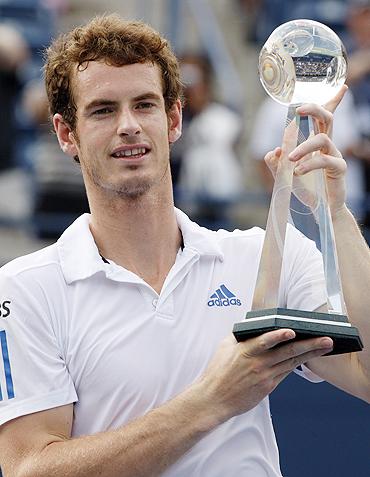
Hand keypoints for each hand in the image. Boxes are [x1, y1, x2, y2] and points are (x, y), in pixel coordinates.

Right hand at [198, 330, 332, 420]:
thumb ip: (241, 335)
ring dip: (310, 354)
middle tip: (325, 339)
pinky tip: (308, 358)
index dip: (279, 335)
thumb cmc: (218, 372)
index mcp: (245, 351)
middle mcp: (258, 364)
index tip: (292, 330)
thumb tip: (254, 326)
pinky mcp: (268, 387)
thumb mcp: (225, 347)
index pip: (265, 341)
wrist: (215, 398)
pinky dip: (297, 364)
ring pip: (291, 362)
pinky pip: (285, 373)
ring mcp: (265, 376)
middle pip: (288, 352)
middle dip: (309, 345)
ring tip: (325, 346)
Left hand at [264, 85, 347, 218]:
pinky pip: (324, 160)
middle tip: (299, 109)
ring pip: (322, 138)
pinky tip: (298, 172)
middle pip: (327, 118)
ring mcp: (334, 156)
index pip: (325, 118)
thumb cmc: (306, 191)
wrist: (320, 211)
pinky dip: (309, 164)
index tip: (343, 86)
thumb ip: (276, 163)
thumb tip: (273, 151)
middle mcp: (328, 146)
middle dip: (314, 108)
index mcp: (316, 143)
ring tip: (290, 159)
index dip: (333, 101)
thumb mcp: (285, 176)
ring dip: (303, 146)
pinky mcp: (339, 169)